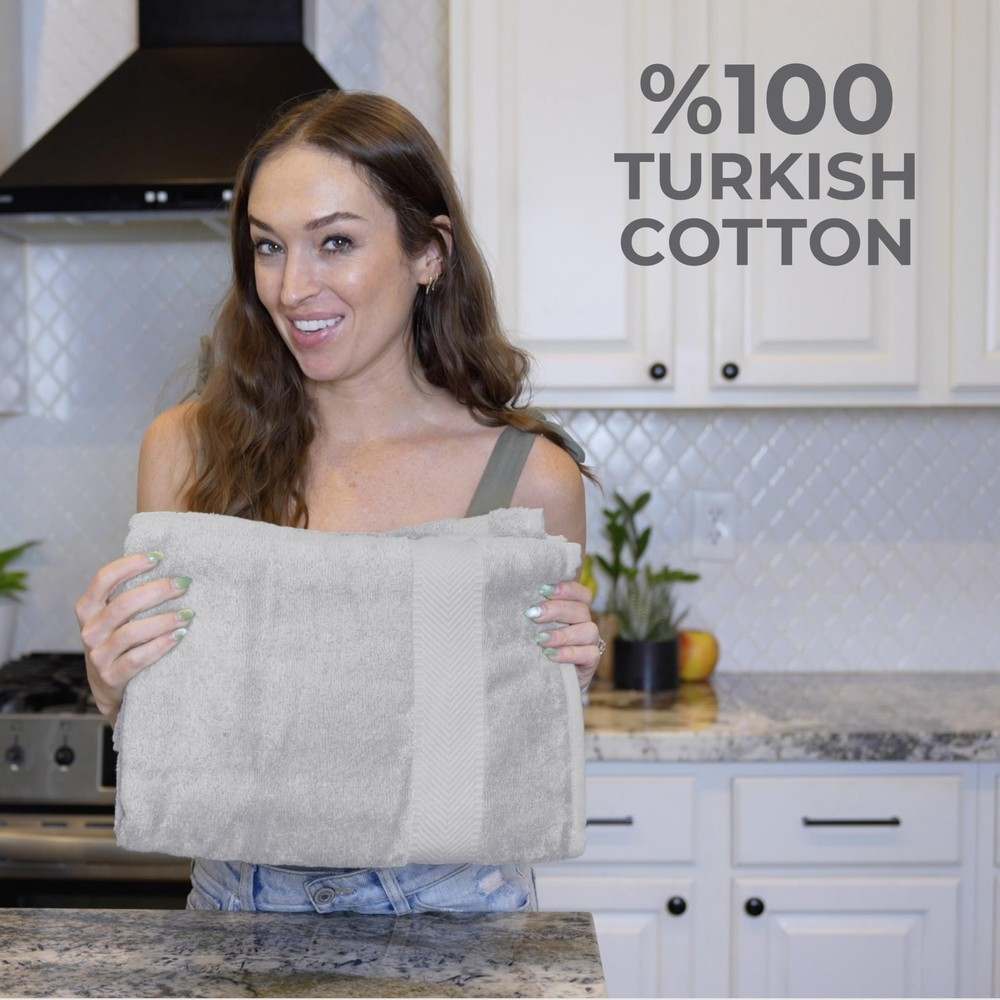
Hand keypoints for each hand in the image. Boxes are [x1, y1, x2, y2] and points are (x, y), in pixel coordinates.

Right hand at [74, 552, 191, 722]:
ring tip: (188, 613)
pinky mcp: (111, 677)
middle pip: (123, 604)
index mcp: (88, 610)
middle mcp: (90, 631)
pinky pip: (138, 658)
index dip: (130, 564)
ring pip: (131, 632)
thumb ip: (131, 596)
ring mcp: (98, 656)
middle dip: (157, 590)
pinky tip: (180, 635)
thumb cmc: (121, 643)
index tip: (159, 556)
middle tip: (184, 583)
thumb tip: (169, 566)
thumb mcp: (116, 619)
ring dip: (164, 620)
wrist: (110, 688)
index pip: (103, 579)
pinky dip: (161, 645)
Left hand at [526, 579, 601, 690]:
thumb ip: (533, 613)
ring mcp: (590, 642)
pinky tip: (550, 655)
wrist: (543, 680)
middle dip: (556, 609)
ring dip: (562, 634)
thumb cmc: (534, 648)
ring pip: (589, 630)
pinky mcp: (591, 662)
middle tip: (533, 614)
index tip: (543, 589)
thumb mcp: (533, 628)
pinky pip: (590, 654)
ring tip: (540, 639)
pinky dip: (569, 653)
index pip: (581, 593)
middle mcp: (585, 623)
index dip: (566, 589)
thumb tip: (514, 600)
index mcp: (574, 610)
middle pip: (581, 609)